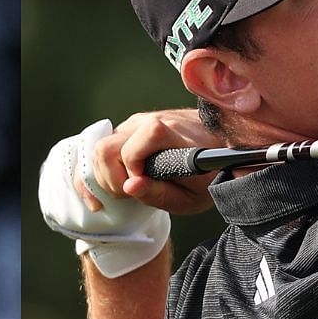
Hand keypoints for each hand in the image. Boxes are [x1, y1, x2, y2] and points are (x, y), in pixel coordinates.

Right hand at [41, 112, 216, 277]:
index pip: (144, 136)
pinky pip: (102, 146)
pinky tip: (106, 189)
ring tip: (125, 190)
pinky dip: (99, 170)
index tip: (141, 183)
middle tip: (127, 196)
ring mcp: (136, 123)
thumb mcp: (192, 197)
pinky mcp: (128, 128)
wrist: (218, 147)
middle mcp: (149, 121)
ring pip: (100, 148)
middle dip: (110, 179)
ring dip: (104, 176)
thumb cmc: (208, 175)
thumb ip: (160, 193)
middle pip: (106, 147)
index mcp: (173, 134)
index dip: (133, 164)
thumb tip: (129, 187)